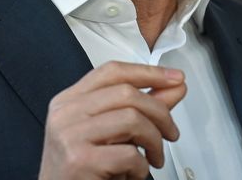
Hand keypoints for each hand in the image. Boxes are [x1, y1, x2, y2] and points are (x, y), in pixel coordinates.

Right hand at [37, 61, 186, 179]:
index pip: (112, 72)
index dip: (148, 72)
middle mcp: (66, 113)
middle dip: (161, 113)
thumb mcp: (112, 133)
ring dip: (154, 141)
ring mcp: (70, 135)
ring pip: (132, 120)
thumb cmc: (84, 170)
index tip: (175, 78)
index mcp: (70, 101)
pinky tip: (134, 173)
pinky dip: (141, 167)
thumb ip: (142, 107)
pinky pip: (128, 154)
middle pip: (127, 93)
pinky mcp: (79, 160)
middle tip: (170, 132)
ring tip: (154, 157)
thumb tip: (174, 86)